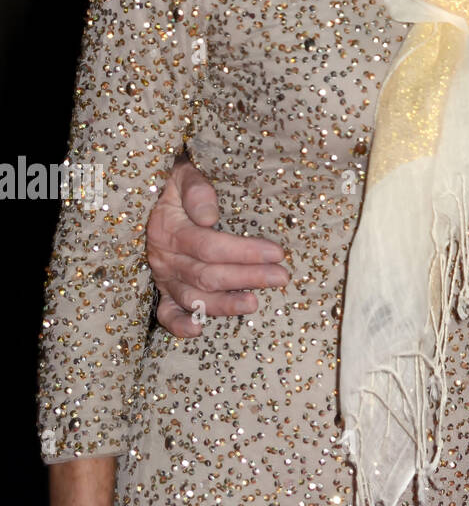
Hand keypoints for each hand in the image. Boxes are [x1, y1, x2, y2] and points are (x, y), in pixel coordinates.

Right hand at [146, 159, 288, 338]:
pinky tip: (200, 330)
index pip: (209, 246)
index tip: (277, 253)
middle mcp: (164, 257)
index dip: (243, 252)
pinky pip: (165, 313)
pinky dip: (179, 325)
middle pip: (207, 274)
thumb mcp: (182, 175)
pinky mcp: (162, 290)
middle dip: (246, 277)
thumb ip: (196, 189)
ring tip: (254, 304)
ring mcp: (163, 276)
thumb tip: (210, 217)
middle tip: (281, 278)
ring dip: (224, 304)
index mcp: (169, 229)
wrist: (150, 194)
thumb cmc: (177, 182)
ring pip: (193, 297)